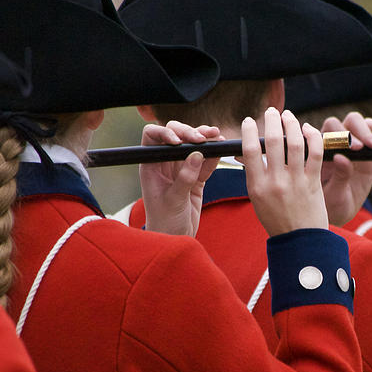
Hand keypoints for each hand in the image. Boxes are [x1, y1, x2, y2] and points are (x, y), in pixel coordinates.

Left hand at [139, 120, 221, 235]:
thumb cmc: (165, 222)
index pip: (153, 137)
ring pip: (192, 147)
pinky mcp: (195, 178)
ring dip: (205, 140)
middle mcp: (164, 164)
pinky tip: (220, 150)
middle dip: (190, 133)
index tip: (180, 141)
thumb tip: (196, 155)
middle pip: (176, 136)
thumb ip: (185, 178)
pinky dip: (212, 156)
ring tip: (217, 137)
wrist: (175, 239)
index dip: (165, 132)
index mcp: (151, 166)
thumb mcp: (173, 201)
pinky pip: (204, 162)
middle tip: (203, 138)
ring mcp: (181, 170)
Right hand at [244, 107, 328, 235]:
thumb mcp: (257, 199)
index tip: (250, 121)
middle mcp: (275, 182)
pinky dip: (313, 137)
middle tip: (272, 112)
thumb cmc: (277, 219)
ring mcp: (295, 182)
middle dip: (271, 120)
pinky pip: (315, 153)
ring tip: (289, 116)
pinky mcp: (313, 183)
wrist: (300, 241)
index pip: (249, 150)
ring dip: (292, 123)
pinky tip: (308, 130)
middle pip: (272, 141)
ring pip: (295, 143)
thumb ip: (255, 175)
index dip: (249, 130)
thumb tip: (249, 151)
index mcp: (257, 186)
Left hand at [320, 111, 371, 225]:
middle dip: (364, 132)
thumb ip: (338, 177)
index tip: (358, 149)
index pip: (331, 130)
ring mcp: (355, 142)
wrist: (341, 210)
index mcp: (323, 150)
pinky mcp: (370, 148)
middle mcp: (338, 141)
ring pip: (364, 124)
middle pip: (350, 122)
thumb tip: (341, 157)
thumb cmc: (332, 204)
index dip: (344, 135)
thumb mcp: (335, 195)